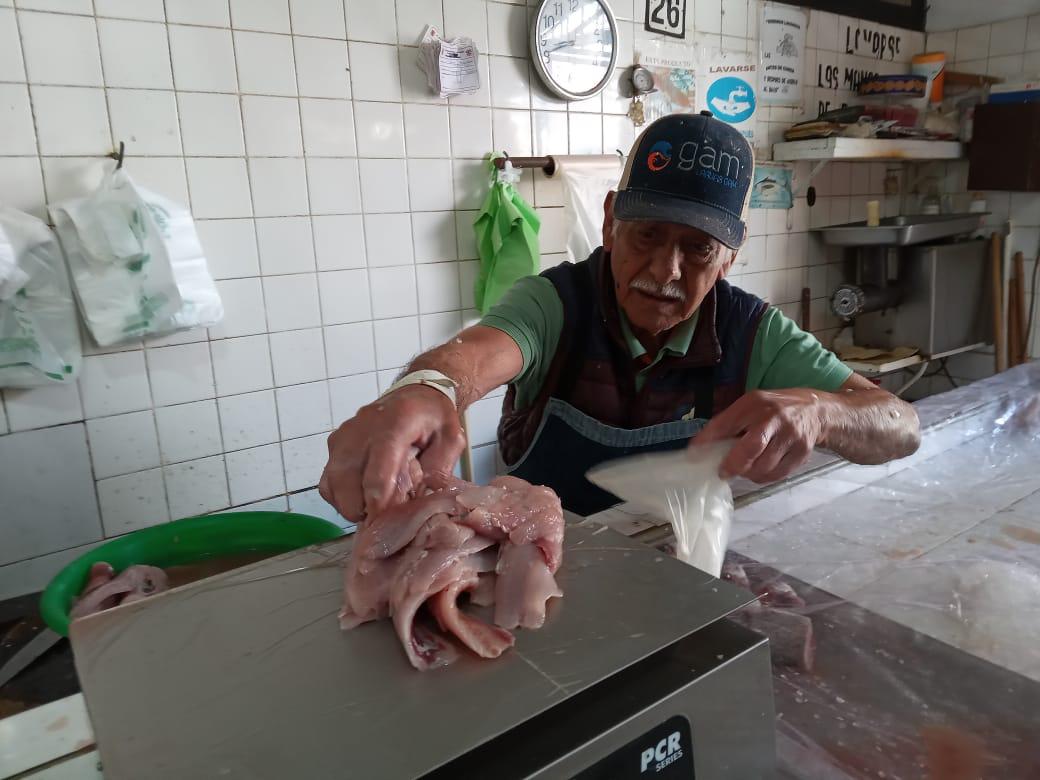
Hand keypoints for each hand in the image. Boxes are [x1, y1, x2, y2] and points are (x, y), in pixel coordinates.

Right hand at [319, 385, 466, 520]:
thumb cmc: (434, 419)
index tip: (381, 516)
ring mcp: (345, 436)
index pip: (379, 462)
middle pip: (347, 477)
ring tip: (373, 508)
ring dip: (350, 505)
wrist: (415, 395)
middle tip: (382, 517)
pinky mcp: (335, 445)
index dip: (377, 495)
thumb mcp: (451, 439)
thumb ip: (438, 469)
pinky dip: (339, 498)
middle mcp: (364, 427)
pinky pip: (327, 481)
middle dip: (362, 507)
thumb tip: (421, 500)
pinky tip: (360, 499)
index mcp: (397, 422)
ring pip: (333, 482)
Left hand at [692, 389, 825, 482]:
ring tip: (745, 468)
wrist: (817, 412)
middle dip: (733, 465)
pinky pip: (777, 475)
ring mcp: (791, 437)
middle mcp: (774, 418)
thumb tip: (700, 446)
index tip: (695, 454)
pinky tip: (760, 470)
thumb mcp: (751, 405)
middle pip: (750, 448)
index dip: (709, 440)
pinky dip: (763, 477)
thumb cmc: (775, 409)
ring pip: (763, 467)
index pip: (727, 422)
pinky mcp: (802, 453)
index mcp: (755, 403)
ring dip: (748, 473)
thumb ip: (728, 423)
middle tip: (724, 471)